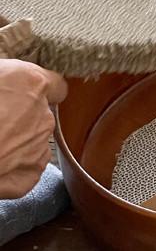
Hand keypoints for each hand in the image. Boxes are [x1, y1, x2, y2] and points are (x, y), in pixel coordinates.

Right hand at [0, 60, 66, 198]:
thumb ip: (1, 79)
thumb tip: (2, 83)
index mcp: (30, 83)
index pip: (55, 84)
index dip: (39, 89)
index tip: (26, 93)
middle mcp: (43, 113)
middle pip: (41, 113)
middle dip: (22, 116)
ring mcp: (39, 145)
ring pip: (34, 139)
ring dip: (17, 140)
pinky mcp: (32, 172)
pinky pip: (27, 164)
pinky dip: (13, 165)